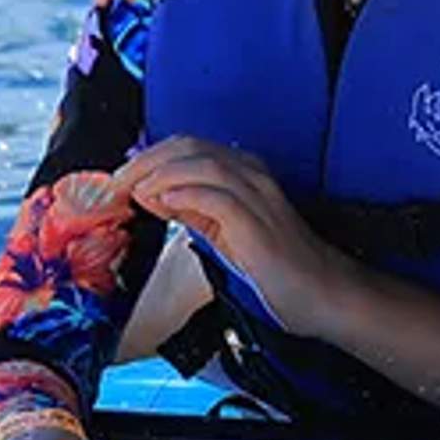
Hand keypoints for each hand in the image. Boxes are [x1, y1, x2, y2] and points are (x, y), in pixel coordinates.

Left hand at [105, 135, 330, 324]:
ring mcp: (257, 195)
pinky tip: (162, 203)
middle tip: (115, 184)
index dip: (148, 157)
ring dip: (158, 174)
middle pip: (188, 147)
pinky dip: (184, 194)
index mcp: (244, 172)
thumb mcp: (224, 230)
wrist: (324, 293)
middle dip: (145, 161)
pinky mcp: (257, 223)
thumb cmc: (277, 267)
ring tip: (132, 193)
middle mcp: (252, 174)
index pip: (186, 147)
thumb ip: (192, 209)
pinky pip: (216, 195)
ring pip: (200, 163)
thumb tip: (151, 194)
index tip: (119, 179)